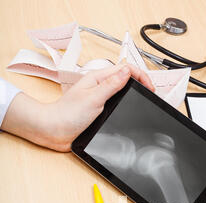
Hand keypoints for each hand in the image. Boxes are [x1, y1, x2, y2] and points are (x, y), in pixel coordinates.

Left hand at [2, 64, 153, 151]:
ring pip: (121, 92)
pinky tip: (129, 111)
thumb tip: (127, 71)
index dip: (141, 76)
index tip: (150, 88)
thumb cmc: (67, 114)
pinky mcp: (98, 112)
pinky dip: (124, 106)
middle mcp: (99, 87)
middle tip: (151, 93)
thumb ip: (111, 84)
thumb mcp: (94, 98)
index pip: (125, 69)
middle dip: (140, 83)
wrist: (54, 130)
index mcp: (98, 78)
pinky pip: (115, 106)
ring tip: (143, 99)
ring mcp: (99, 99)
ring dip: (132, 94)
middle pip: (125, 79)